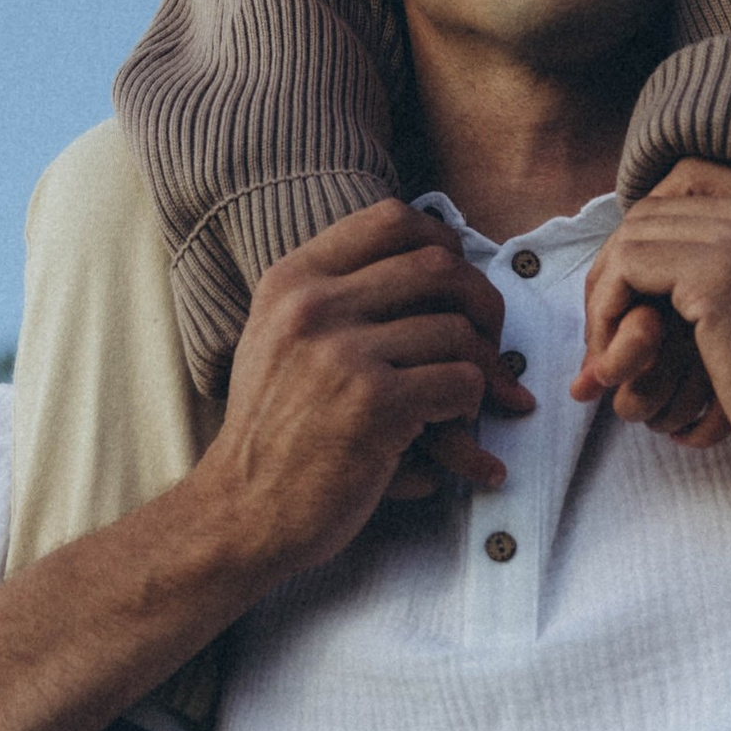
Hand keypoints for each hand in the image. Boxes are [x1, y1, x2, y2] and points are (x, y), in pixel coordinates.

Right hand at [199, 202, 533, 580]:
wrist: (240, 510)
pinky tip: (451, 424)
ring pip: (458, 331)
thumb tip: (432, 257)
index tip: (459, 278)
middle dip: (483, 303)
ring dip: (482, 367)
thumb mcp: (278, 339)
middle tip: (490, 339)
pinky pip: (461, 382)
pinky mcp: (375, 404)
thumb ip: (334, 295)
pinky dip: (469, 405)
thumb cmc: (272, 431)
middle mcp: (314, 306)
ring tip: (472, 395)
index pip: (392, 220)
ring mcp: (343, 354)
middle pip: (439, 266)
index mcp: (293, 280)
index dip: (444, 241)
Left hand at [571, 162, 730, 507]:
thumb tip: (632, 240)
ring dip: (607, 294)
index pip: (692, 178)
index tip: (636, 289)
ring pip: (635, 234)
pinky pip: (628, 267)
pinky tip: (617, 361)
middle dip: (618, 266)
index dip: (650, 228)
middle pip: (657, 206)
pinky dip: (607, 311)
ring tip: (611, 353)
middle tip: (608, 328)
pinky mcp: (723, 274)